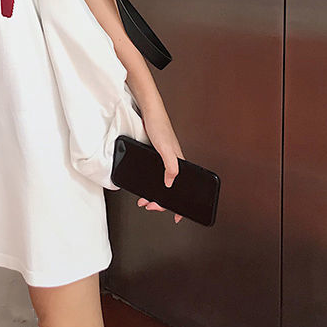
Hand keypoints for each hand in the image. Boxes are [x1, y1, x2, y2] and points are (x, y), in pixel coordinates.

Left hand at [137, 106, 184, 223]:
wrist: (149, 111)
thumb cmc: (159, 126)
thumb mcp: (165, 149)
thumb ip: (170, 166)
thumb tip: (170, 183)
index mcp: (178, 162)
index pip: (182, 187)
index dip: (181, 203)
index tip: (178, 215)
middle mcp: (172, 161)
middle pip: (170, 187)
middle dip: (162, 201)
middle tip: (151, 206)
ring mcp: (164, 158)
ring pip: (162, 181)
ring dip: (154, 193)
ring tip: (145, 200)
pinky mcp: (155, 154)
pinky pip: (155, 173)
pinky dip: (150, 182)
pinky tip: (144, 183)